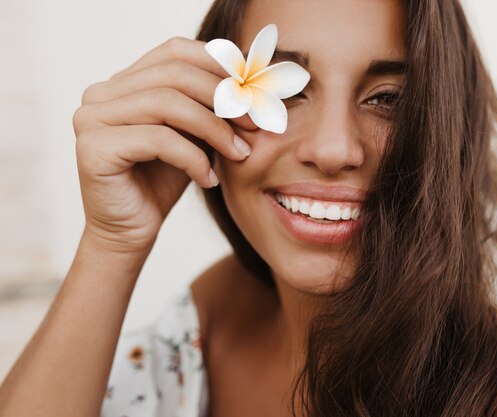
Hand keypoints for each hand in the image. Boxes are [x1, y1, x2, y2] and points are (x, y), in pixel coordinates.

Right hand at [72, 36, 257, 253]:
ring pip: (167, 104)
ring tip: (239, 154)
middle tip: (255, 123)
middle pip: (174, 74)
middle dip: (223, 98)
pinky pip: (158, 139)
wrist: (131, 232)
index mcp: (123, 83)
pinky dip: (193, 158)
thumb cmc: (163, 182)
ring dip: (214, 129)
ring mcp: (91, 118)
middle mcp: (101, 94)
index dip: (218, 66)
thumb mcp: (194, 136)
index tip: (255, 93)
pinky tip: (209, 179)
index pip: (174, 51)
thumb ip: (210, 106)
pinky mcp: (93, 148)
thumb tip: (254, 84)